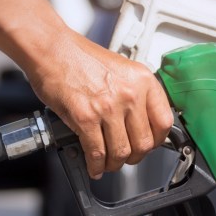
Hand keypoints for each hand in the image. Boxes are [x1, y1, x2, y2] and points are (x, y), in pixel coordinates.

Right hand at [28, 30, 172, 178]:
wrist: (52, 49)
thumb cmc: (80, 57)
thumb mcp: (121, 69)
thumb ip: (135, 94)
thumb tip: (140, 123)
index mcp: (142, 79)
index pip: (164, 122)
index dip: (156, 140)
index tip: (149, 144)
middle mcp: (129, 93)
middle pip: (143, 143)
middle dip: (134, 157)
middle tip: (126, 156)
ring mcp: (108, 106)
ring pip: (121, 152)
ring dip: (114, 164)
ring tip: (108, 163)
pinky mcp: (85, 117)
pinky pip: (97, 152)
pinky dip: (96, 165)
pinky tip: (94, 166)